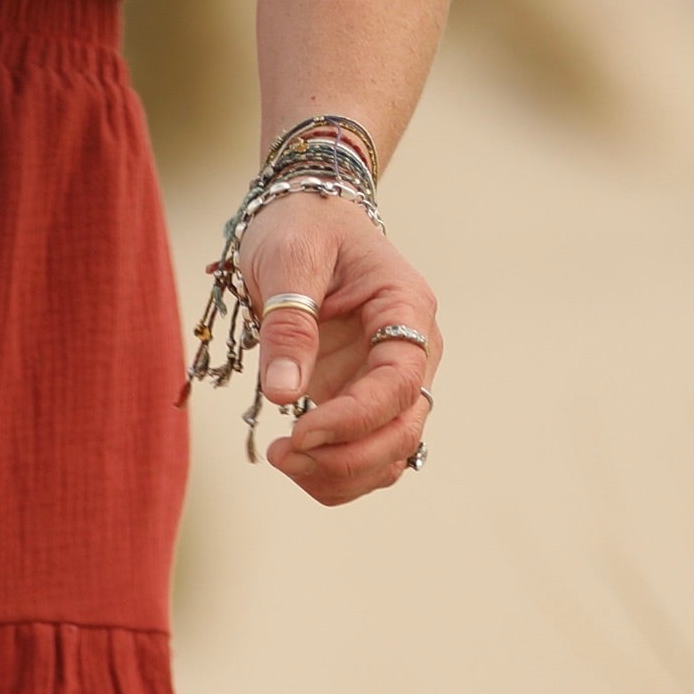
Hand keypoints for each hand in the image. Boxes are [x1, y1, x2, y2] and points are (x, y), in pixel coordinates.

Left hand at [236, 192, 438, 507]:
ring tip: (282, 457)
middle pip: (404, 431)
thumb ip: (289, 324)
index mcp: (406, 309)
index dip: (353, 418)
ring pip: (390, 457)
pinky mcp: (365, 403)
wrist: (305, 219)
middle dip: (345, 458)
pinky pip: (365, 457)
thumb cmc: (302, 227)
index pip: (399, 383)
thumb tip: (285, 393)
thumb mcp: (288, 259)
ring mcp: (391, 382)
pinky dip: (333, 474)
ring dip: (339, 475)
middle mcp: (411, 352)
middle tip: (283, 453)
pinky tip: (293, 459)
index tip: (299, 431)